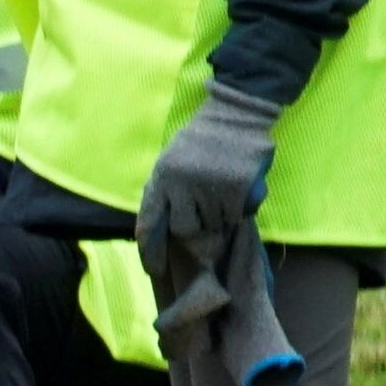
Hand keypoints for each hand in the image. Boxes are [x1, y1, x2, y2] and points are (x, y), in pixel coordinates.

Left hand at [135, 84, 279, 297]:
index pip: (149, 222)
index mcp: (161, 178)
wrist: (234, 116)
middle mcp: (182, 185)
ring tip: (221, 194)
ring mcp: (209, 187)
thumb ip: (165, 191)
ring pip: (212, 224)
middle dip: (193, 230)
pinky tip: (235, 193)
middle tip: (204, 219)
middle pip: (183, 230)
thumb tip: (161, 227)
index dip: (150, 250)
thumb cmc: (199, 141)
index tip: (153, 269)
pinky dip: (236, 210)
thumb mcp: (170, 162)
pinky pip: (234, 215)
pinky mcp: (235, 187)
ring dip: (218, 216)